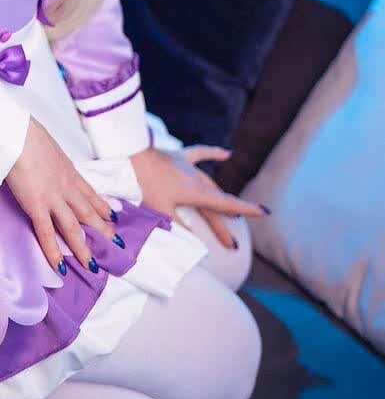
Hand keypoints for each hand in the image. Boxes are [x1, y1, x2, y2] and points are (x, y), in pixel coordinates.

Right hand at [5, 116, 118, 273]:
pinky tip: (60, 267)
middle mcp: (66, 187)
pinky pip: (47, 233)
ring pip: (73, 228)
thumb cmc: (27, 135)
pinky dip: (54, 252)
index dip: (102, 206)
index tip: (113, 216)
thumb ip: (51, 159)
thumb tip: (47, 160)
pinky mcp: (36, 206)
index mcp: (68, 171)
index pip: (89, 193)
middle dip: (103, 229)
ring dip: (83, 249)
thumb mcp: (48, 146)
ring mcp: (53, 198)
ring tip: (93, 266)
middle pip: (88, 213)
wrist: (18, 135)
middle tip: (116, 243)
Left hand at [129, 144, 266, 249]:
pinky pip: (200, 154)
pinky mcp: (180, 157)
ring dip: (219, 201)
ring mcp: (189, 167)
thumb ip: (180, 227)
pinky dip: (213, 153)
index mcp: (196, 193)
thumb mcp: (162, 211)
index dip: (247, 209)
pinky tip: (227, 153)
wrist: (133, 155)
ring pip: (210, 186)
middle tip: (232, 245)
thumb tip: (196, 240)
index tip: (266, 212)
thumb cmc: (145, 185)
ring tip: (231, 217)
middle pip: (216, 204)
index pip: (226, 205)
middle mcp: (198, 180)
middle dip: (224, 225)